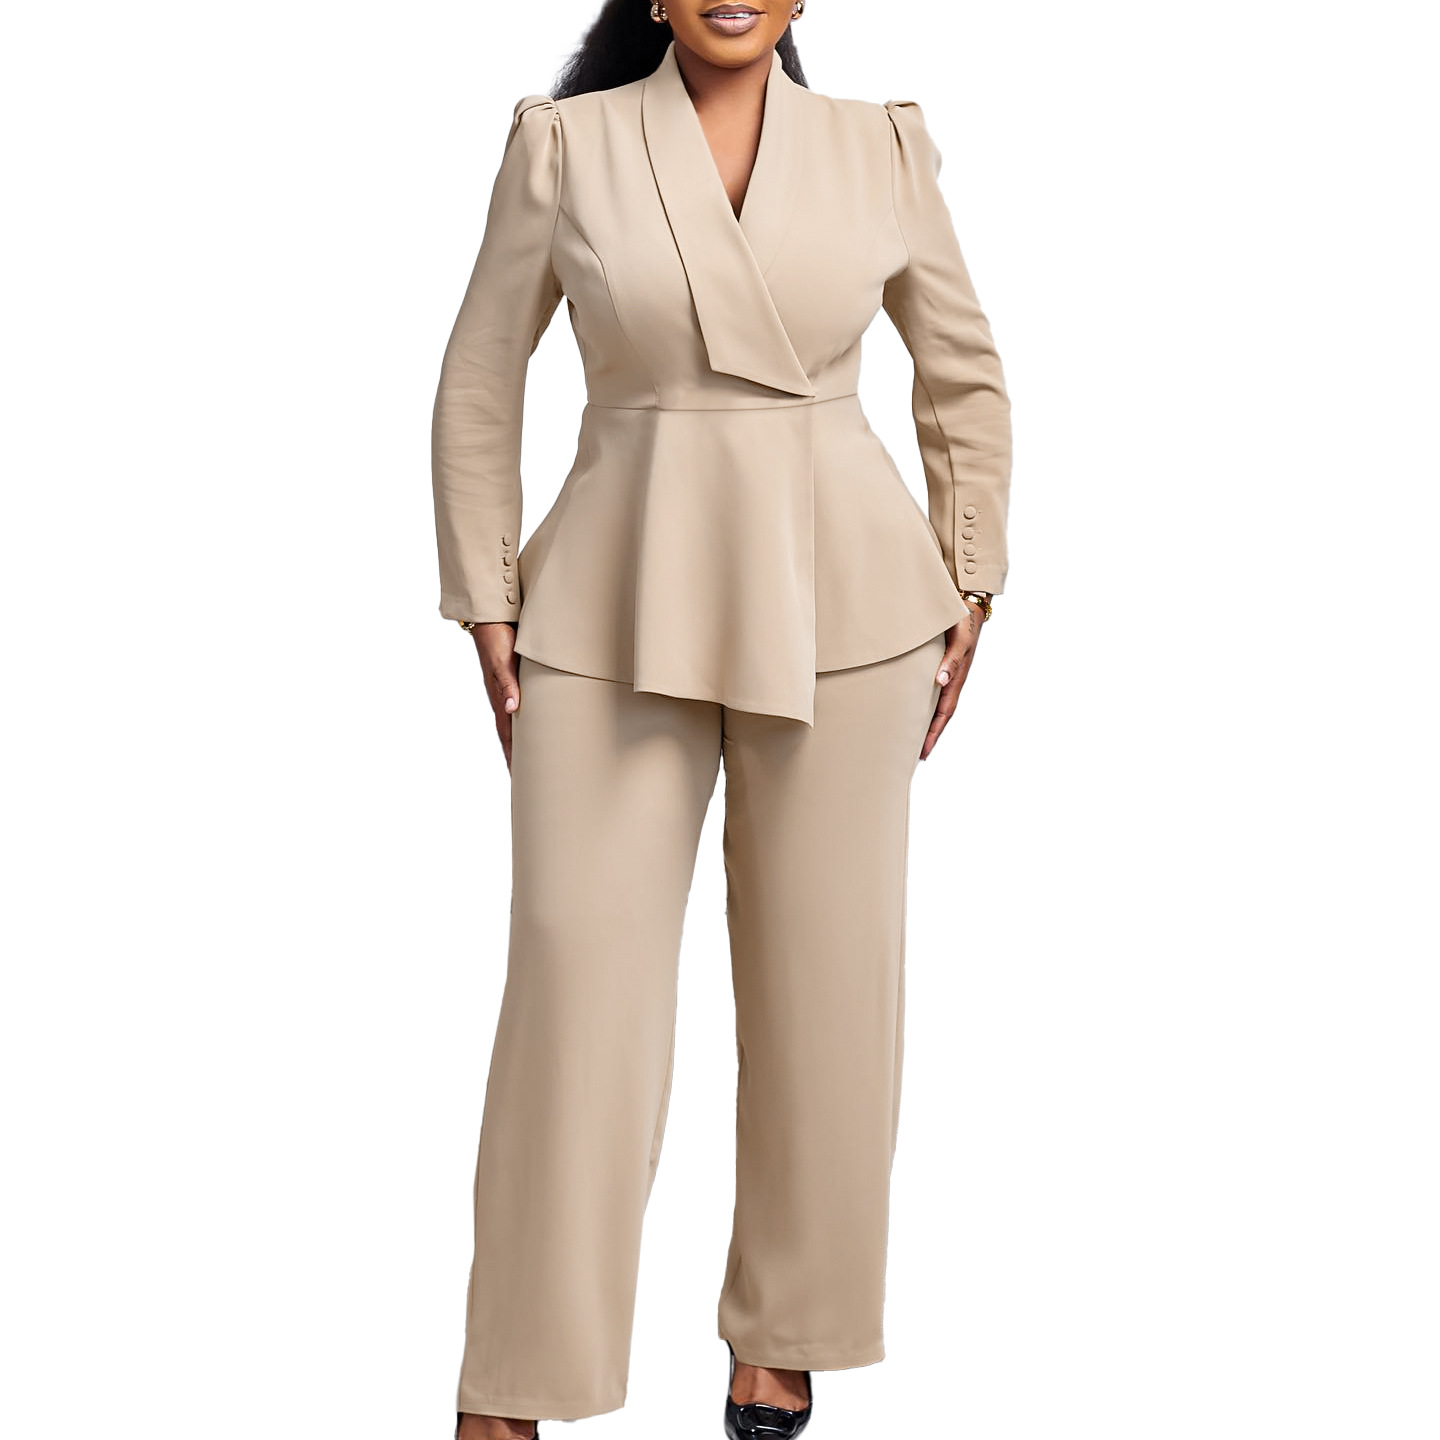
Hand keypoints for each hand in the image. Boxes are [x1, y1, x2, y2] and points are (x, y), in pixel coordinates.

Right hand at [470, 622, 520, 770]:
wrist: (492, 618)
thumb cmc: (497, 639)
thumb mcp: (503, 662)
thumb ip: (507, 684)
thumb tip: (512, 709)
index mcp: (500, 699)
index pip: (507, 736)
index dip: (513, 757)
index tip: (519, 778)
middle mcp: (504, 699)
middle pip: (511, 736)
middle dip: (518, 758)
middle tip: (529, 781)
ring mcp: (508, 691)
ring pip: (517, 724)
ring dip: (523, 743)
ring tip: (532, 761)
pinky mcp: (515, 681)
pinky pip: (522, 709)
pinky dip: (527, 723)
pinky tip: (535, 726)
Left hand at [921, 600, 985, 760]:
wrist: (967, 606)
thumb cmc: (963, 623)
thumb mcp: (959, 641)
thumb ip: (950, 660)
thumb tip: (940, 682)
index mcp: (956, 679)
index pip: (943, 714)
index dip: (933, 733)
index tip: (923, 753)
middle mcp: (950, 681)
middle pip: (938, 716)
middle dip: (928, 736)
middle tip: (914, 757)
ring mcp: (945, 675)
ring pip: (934, 705)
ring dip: (924, 723)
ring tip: (910, 740)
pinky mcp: (938, 666)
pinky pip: (929, 692)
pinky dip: (921, 705)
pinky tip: (910, 710)